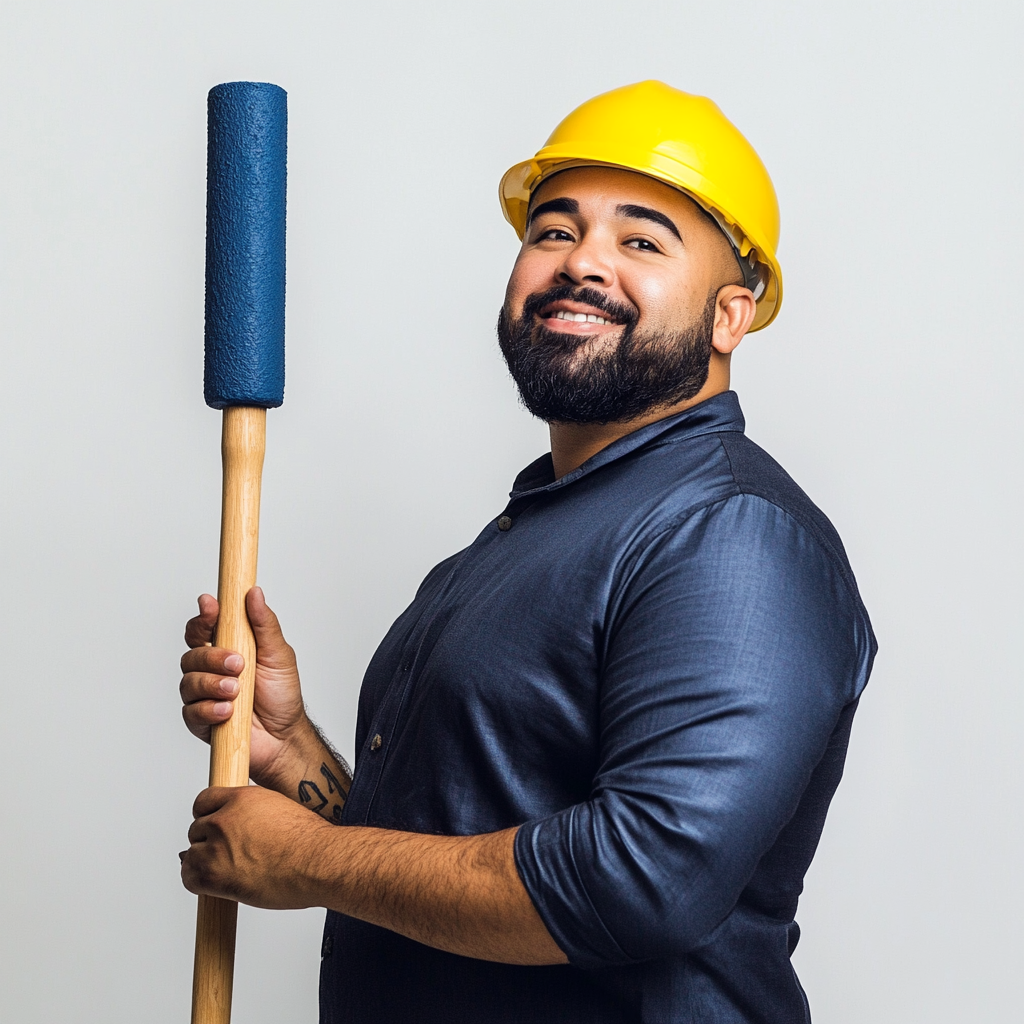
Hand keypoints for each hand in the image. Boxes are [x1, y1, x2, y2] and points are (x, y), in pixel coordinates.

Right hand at [179, 587, 312, 788]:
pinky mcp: (200, 720)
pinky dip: (209, 709)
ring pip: (189, 682)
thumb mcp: (279, 654)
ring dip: (213, 685)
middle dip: (213, 657)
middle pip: (192, 654)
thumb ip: (264, 624)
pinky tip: (227, 711)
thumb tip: (253, 593)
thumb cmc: (281, 694)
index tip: (211, 606)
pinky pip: (191, 711)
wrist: (284, 736)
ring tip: (236, 691)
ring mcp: (203, 695)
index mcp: (227, 648)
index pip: (204, 627)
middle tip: (238, 664)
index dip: (204, 615)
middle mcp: (210, 670)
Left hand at [181, 785, 331, 908]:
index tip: (213, 827)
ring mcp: (217, 846)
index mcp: (242, 798)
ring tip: (227, 873)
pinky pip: (189, 877)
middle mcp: (225, 818)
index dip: (208, 816)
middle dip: (209, 842)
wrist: (316, 862)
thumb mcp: (280, 809)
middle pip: (196, 829)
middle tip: (228, 856)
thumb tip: (246, 828)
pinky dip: (198, 883)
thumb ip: (254, 813)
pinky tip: (215, 886)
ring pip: (191, 854)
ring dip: (204, 864)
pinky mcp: (213, 874)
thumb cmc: (308, 842)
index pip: (204, 801)